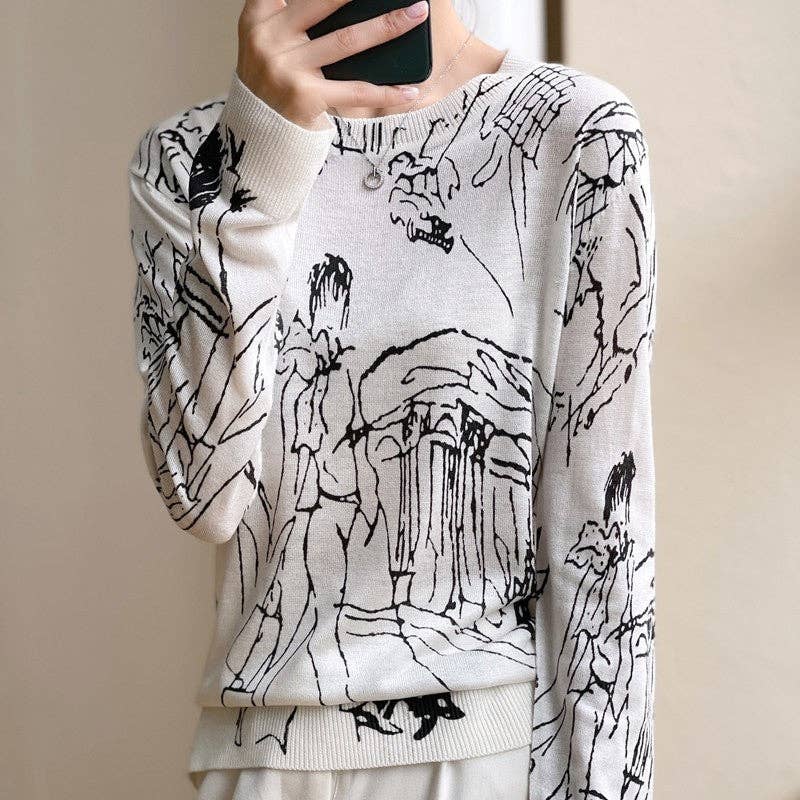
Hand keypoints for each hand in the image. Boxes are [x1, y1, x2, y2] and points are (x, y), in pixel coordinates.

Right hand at [235, 0, 429, 129]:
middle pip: (324, 4)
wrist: (257, 134)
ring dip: (387, 27)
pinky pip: (355, 92)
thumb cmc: (272, 84)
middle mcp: (268, 39)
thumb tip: (350, 9)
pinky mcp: (306, 97)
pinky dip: (387, 92)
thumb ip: (292, 17)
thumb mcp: (269, 43)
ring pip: (346, 41)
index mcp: (258, 18)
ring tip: (415, 15)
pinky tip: (410, 90)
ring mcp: (287, 69)